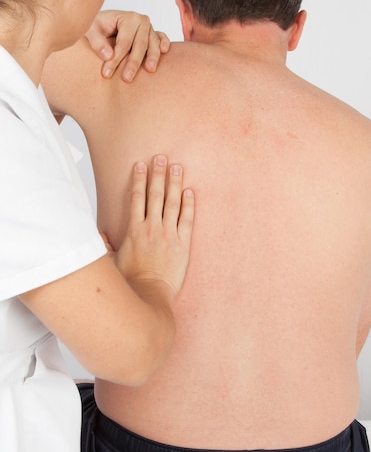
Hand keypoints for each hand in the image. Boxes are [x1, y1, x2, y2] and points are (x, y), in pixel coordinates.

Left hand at [84, 10, 169, 81]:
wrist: (104, 25)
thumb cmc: (97, 28)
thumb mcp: (90, 31)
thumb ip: (97, 42)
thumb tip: (108, 55)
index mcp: (127, 17)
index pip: (123, 42)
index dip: (116, 59)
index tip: (107, 73)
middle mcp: (141, 21)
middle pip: (139, 44)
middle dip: (133, 62)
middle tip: (126, 78)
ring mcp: (149, 28)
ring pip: (152, 44)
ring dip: (152, 57)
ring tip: (149, 70)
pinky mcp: (154, 35)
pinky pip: (162, 38)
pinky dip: (164, 44)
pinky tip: (164, 52)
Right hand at [115, 156, 193, 303]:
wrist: (149, 294)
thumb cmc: (131, 281)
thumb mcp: (111, 261)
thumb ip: (106, 245)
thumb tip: (99, 236)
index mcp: (134, 230)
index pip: (137, 198)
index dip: (139, 180)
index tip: (141, 165)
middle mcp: (152, 228)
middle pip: (155, 195)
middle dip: (158, 174)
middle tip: (161, 157)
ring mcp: (169, 235)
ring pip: (172, 203)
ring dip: (174, 183)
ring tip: (177, 167)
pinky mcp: (183, 244)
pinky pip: (187, 220)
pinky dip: (189, 205)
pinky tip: (190, 192)